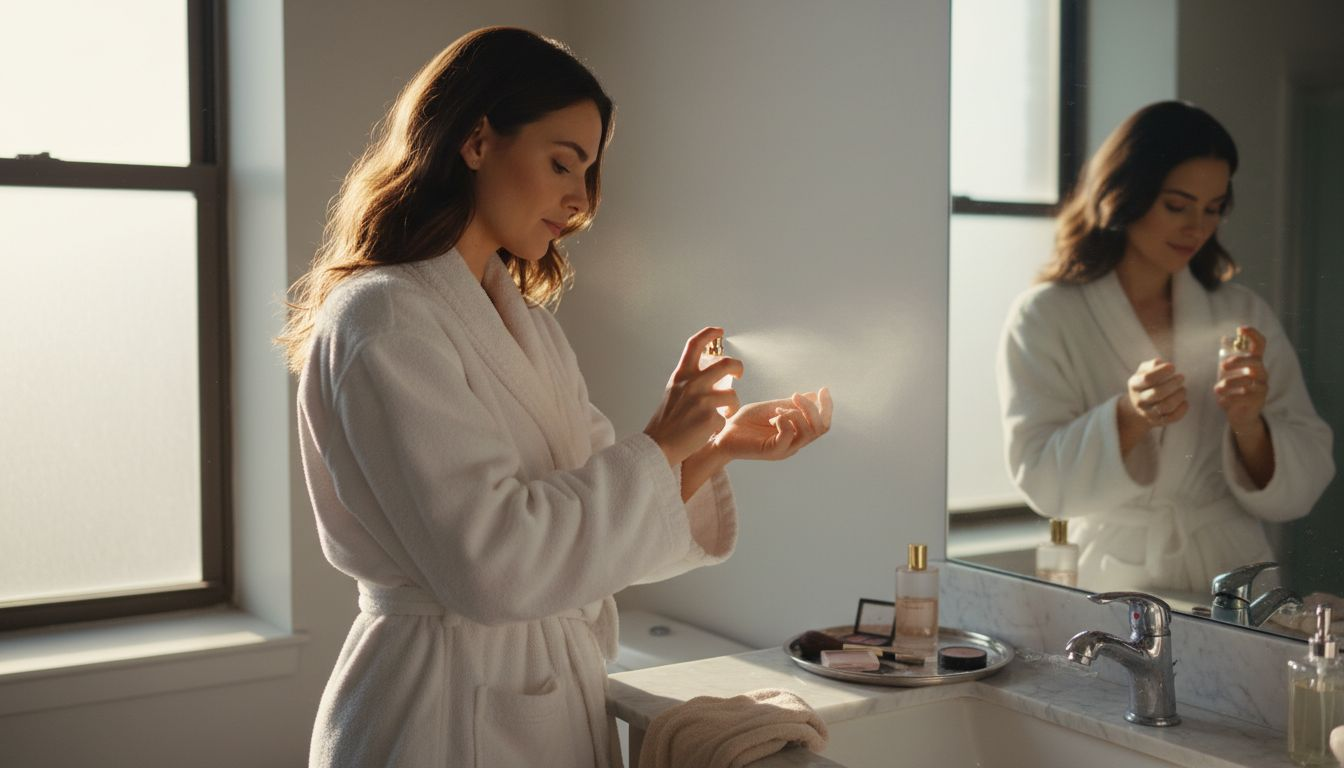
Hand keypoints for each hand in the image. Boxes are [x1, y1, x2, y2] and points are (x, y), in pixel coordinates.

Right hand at [644, 327, 742, 465]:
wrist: (659, 445)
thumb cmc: (666, 422)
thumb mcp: (673, 392)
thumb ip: (688, 381)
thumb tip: (707, 373)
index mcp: (681, 375)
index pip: (695, 345)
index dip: (709, 333)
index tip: (719, 331)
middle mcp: (692, 384)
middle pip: (726, 364)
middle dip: (737, 367)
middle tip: (739, 373)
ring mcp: (702, 400)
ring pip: (732, 395)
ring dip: (732, 405)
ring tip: (725, 413)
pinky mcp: (710, 417)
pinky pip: (725, 418)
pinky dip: (720, 425)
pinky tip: (709, 431)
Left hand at [712, 387, 832, 460]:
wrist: (723, 434)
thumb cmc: (746, 423)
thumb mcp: (773, 408)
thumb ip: (792, 405)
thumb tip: (814, 395)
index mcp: (797, 434)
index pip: (823, 424)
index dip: (827, 407)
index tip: (823, 389)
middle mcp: (795, 444)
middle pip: (820, 428)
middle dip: (812, 408)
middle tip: (795, 396)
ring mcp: (785, 449)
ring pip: (808, 432)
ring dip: (796, 413)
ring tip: (777, 409)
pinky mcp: (772, 451)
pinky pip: (789, 435)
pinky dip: (784, 421)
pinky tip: (773, 417)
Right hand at [1120, 358, 1187, 429]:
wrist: (1137, 406)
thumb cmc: (1145, 384)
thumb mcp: (1143, 371)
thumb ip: (1152, 365)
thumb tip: (1162, 364)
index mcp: (1135, 385)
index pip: (1147, 378)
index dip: (1162, 372)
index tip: (1172, 367)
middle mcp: (1139, 400)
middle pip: (1157, 393)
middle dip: (1173, 384)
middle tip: (1181, 377)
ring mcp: (1148, 413)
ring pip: (1165, 407)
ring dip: (1178, 396)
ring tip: (1183, 389)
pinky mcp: (1158, 421)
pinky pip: (1172, 418)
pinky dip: (1182, 409)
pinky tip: (1184, 402)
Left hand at [1215, 325, 1268, 433]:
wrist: (1239, 414)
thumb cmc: (1233, 390)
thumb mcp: (1228, 373)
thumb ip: (1228, 358)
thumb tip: (1224, 338)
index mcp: (1254, 363)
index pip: (1260, 344)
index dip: (1253, 334)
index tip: (1241, 328)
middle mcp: (1261, 372)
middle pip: (1254, 361)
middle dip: (1238, 361)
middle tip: (1222, 366)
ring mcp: (1262, 386)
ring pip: (1248, 380)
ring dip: (1229, 383)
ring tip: (1217, 389)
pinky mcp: (1258, 399)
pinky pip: (1245, 395)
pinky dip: (1231, 397)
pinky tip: (1222, 400)